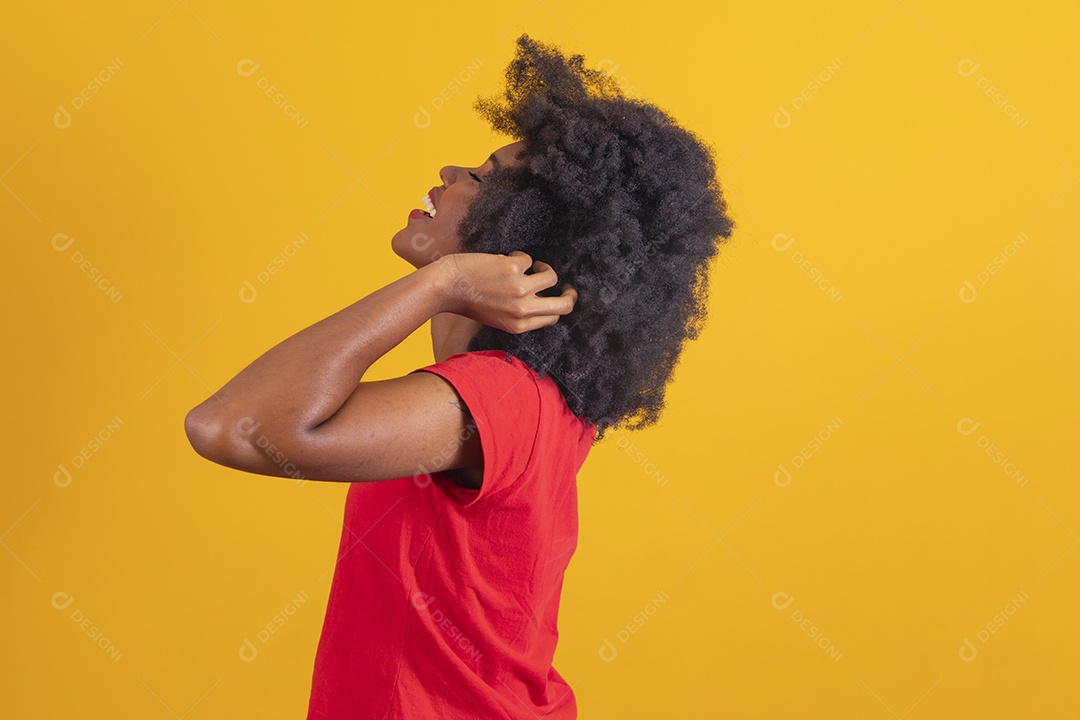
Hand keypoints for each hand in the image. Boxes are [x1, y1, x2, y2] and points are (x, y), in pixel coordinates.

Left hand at [435, 251, 577, 333]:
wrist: (445, 286)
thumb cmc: (468, 300)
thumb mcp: (497, 317)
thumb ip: (519, 313)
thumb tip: (543, 298)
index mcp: (518, 326)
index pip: (553, 317)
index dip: (559, 305)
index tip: (559, 294)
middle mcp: (522, 310)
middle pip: (565, 304)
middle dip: (571, 292)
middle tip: (567, 284)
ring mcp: (519, 289)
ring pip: (550, 275)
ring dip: (542, 267)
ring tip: (528, 265)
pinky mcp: (513, 269)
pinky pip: (528, 258)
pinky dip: (518, 256)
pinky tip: (501, 259)